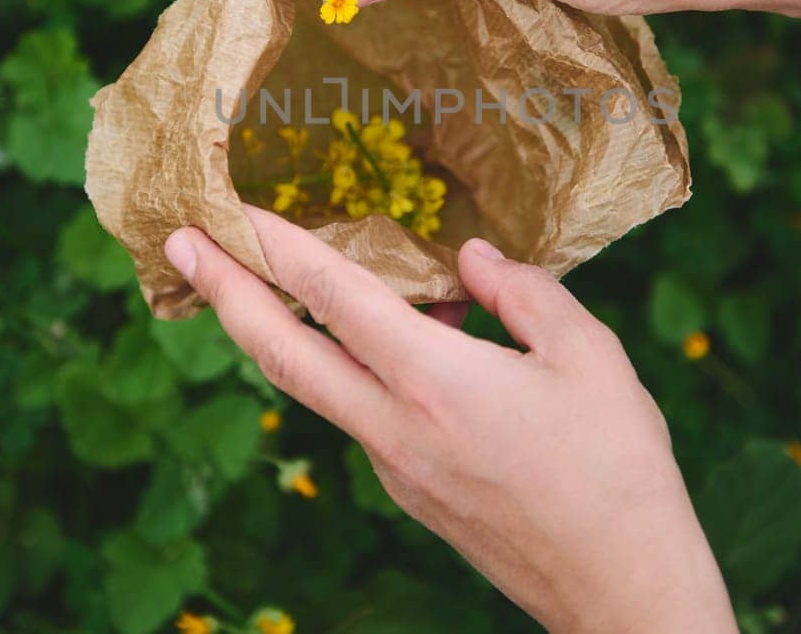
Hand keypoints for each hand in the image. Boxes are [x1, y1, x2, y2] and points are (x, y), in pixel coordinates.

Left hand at [164, 208, 736, 633]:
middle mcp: (395, 428)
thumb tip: (469, 260)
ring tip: (272, 278)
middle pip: (281, 353)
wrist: (621, 593)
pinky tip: (406, 341)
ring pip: (315, 388)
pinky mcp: (410, 496)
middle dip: (223, 293)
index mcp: (436, 383)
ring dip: (278, 331)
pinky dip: (354, 368)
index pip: (333, 296)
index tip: (228, 208)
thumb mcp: (590, 357)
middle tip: (178, 244)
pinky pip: (363, 415)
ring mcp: (394, 470)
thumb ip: (523, 292)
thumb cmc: (619, 470)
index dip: (276, 244)